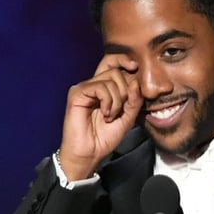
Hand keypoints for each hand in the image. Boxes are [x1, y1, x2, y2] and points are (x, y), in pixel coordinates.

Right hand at [59, 58, 142, 179]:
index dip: (123, 60)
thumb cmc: (105, 137)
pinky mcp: (77, 93)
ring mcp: (84, 88)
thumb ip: (134, 101)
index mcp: (103, 88)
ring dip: (117, 101)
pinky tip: (104, 114)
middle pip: (115, 71)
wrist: (90, 153)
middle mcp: (93, 85)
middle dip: (125, 91)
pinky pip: (100, 87)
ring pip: (110, 79)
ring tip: (110, 116)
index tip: (135, 66)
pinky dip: (108, 102)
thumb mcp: (127, 118)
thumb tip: (136, 82)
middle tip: (119, 111)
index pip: (113, 64)